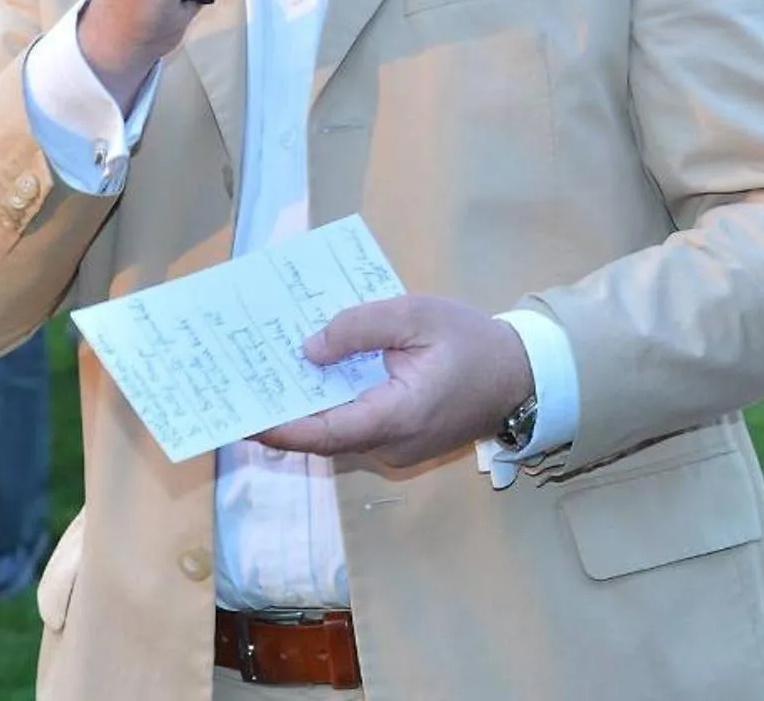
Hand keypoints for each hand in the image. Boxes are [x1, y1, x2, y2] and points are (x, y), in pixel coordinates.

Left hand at [252, 295, 534, 469]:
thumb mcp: (418, 314)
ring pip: (339, 433)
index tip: (241, 418)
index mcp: (396, 416)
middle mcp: (390, 444)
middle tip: (245, 383)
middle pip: (324, 435)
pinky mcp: (401, 442)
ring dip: (308, 408)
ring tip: (271, 373)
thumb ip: (362, 326)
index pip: (323, 432)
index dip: (279, 428)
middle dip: (284, 412)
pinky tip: (316, 376)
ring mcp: (396, 449)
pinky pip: (358, 427)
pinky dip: (333, 406)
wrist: (522, 375)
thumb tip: (310, 349)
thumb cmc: (472, 341)